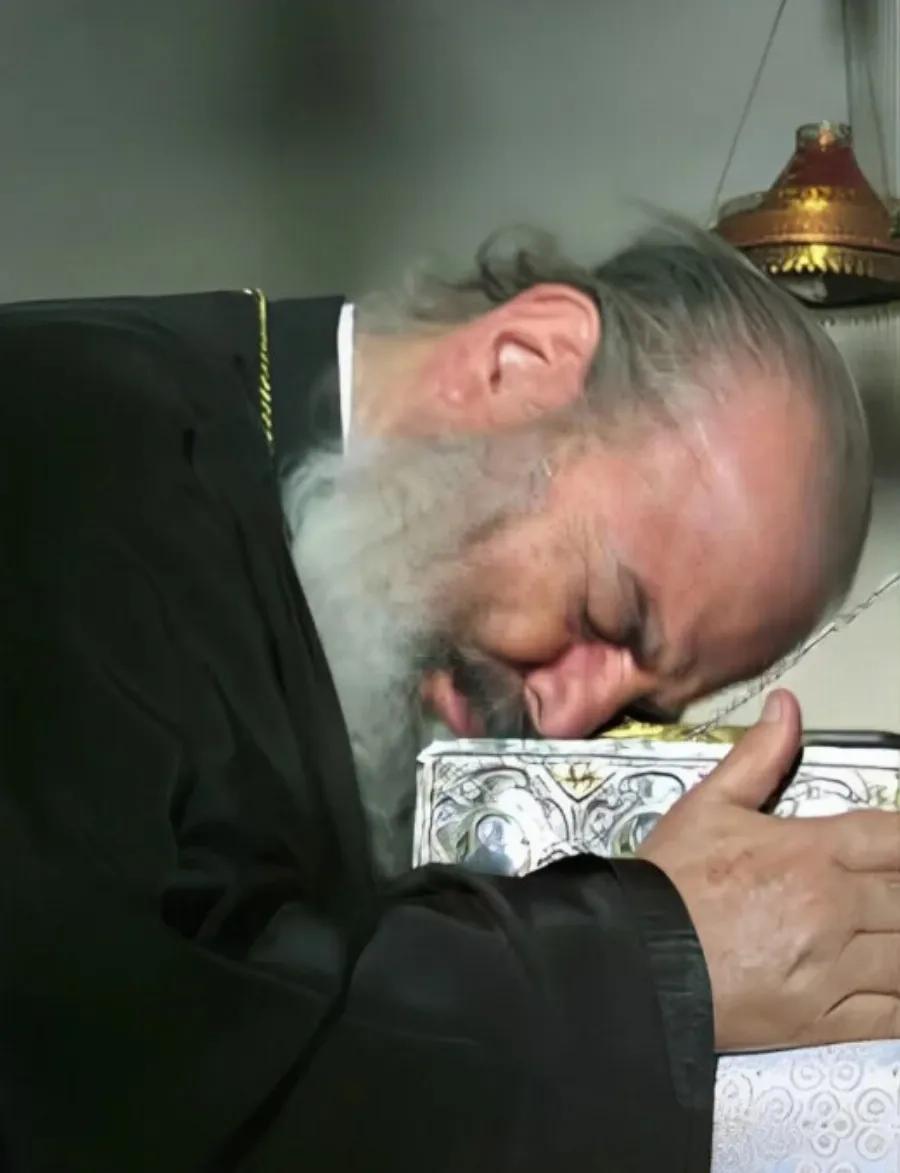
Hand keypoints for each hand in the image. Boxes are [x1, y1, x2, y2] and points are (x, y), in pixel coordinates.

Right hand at [637, 689, 899, 1051]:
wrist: (635, 955)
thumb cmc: (669, 882)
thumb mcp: (709, 805)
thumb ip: (759, 756)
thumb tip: (787, 708)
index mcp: (812, 851)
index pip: (894, 838)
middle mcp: (833, 908)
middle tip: (894, 890)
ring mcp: (834, 968)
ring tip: (894, 930)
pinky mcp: (822, 1020)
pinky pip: (893, 1015)